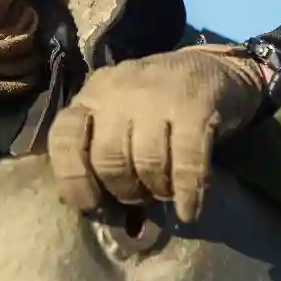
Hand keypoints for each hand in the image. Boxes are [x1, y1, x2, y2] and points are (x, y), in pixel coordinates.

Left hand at [47, 46, 267, 222]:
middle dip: (124, 191)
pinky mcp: (196, 105)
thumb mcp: (119, 115)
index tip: (91, 204)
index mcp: (93, 94)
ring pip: (147, 162)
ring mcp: (157, 94)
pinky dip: (188, 192)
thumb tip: (93, 210)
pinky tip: (189, 209)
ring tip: (165, 193)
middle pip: (109, 158)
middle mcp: (119, 90)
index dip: (73, 177)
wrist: (215, 70)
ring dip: (157, 190)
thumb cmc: (157, 104)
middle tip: (140, 197)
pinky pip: (186, 162)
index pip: (65, 137)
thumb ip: (101, 149)